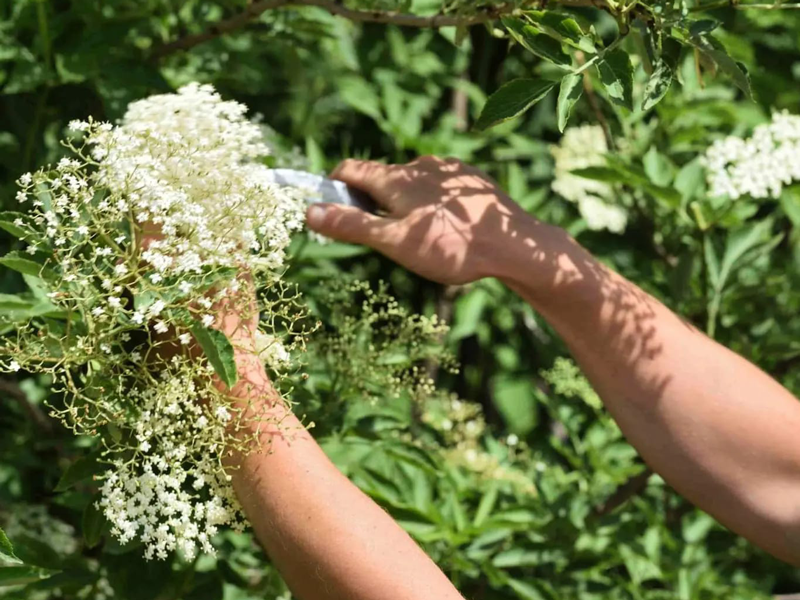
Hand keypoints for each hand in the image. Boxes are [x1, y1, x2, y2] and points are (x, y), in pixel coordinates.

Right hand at [306, 156, 532, 284]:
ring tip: (418, 234)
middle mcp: (419, 165)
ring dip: (403, 201)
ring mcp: (447, 170)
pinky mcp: (469, 179)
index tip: (329, 206)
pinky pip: (438, 186)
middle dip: (370, 200)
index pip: (349, 170)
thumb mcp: (395, 242)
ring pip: (411, 182)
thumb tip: (310, 212)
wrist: (514, 246)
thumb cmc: (451, 247)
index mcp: (395, 179)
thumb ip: (353, 226)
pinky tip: (445, 226)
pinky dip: (430, 201)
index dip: (333, 186)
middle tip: (378, 234)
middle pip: (380, 177)